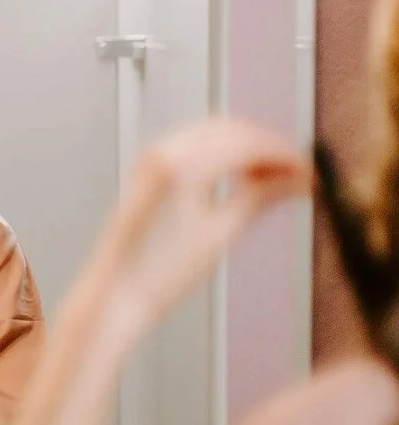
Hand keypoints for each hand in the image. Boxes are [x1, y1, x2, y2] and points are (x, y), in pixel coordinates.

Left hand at [92, 118, 309, 335]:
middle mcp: (161, 153)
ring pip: (213, 133)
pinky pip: (194, 144)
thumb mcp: (221, 232)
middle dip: (268, 147)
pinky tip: (243, 177)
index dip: (285, 155)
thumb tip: (299, 180)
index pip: (248, 142)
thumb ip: (261, 196)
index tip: (311, 172)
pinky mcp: (146, 168)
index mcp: (180, 167)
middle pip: (232, 129)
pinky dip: (223, 152)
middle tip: (299, 175)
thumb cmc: (159, 274)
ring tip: (275, 179)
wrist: (114, 294)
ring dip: (247, 148)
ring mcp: (150, 157)